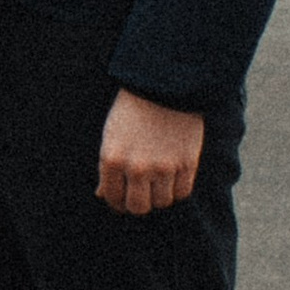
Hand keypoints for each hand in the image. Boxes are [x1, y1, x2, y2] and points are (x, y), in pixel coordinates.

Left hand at [97, 88, 204, 216]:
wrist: (165, 83)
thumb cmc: (133, 107)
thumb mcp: (111, 134)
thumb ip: (107, 166)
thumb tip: (103, 194)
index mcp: (112, 159)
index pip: (113, 198)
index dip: (117, 202)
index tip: (122, 199)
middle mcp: (137, 168)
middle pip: (138, 207)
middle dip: (137, 203)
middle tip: (140, 195)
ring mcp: (163, 168)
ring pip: (161, 202)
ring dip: (159, 195)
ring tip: (158, 181)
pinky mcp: (186, 164)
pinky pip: (182, 193)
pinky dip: (177, 189)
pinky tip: (173, 177)